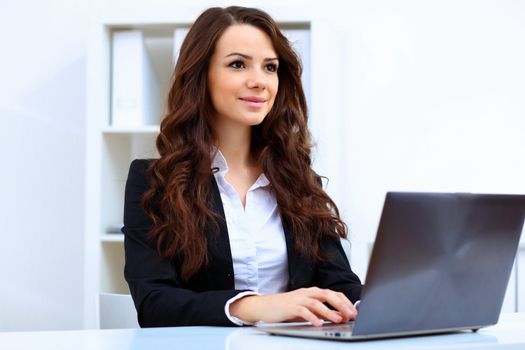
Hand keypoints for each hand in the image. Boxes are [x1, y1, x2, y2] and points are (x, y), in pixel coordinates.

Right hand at [229, 287, 356, 325]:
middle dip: (341, 305)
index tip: (354, 312)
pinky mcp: (290, 306)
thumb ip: (323, 312)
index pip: (334, 294)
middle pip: (328, 295)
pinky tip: (318, 323)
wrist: (265, 306)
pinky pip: (303, 310)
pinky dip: (312, 316)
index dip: (345, 302)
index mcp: (313, 292)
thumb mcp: (308, 310)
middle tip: (351, 315)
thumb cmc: (287, 308)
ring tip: (338, 320)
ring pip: (317, 302)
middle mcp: (307, 292)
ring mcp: (298, 298)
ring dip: (329, 311)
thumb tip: (340, 317)